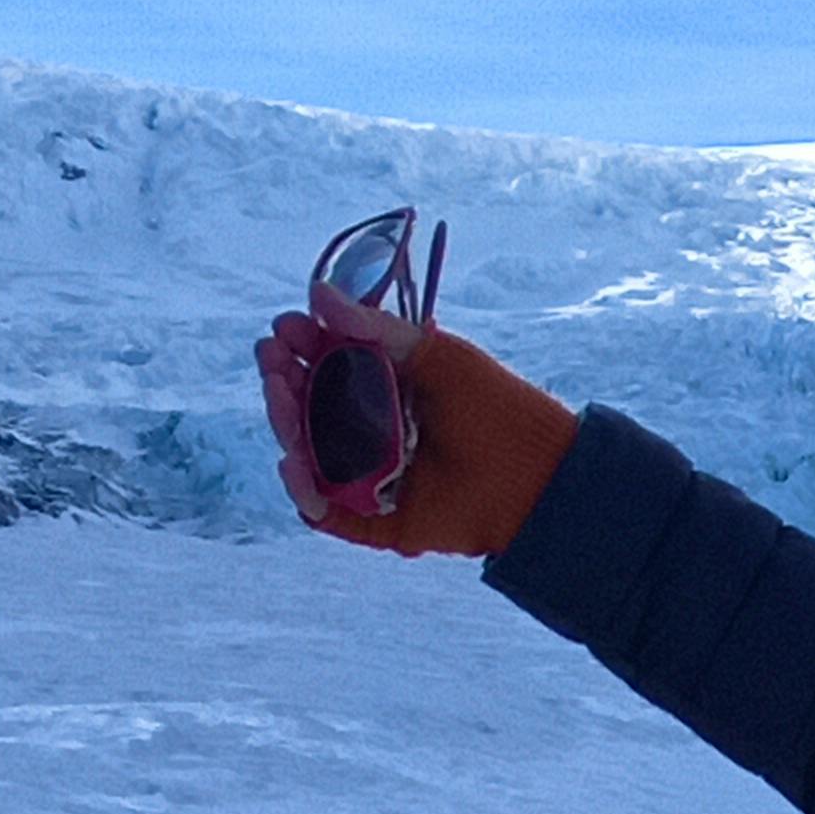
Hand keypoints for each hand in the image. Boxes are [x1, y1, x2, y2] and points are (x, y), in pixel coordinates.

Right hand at [259, 309, 576, 560]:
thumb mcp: (440, 357)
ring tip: (280, 398)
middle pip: (305, 408)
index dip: (300, 345)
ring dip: (285, 427)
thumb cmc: (498, 409)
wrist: (540, 477)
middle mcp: (369, 431)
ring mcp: (368, 476)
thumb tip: (320, 293)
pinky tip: (292, 464)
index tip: (287, 329)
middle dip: (282, 381)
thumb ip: (379, 330)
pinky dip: (303, 492)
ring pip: (306, 456)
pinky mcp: (374, 520)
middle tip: (274, 361)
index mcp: (384, 387)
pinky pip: (324, 511)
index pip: (325, 364)